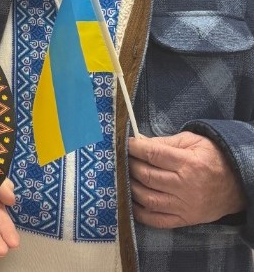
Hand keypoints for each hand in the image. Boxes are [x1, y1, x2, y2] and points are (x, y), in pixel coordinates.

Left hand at [128, 132, 245, 228]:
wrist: (238, 185)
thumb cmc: (213, 158)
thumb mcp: (194, 141)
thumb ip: (166, 141)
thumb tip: (140, 141)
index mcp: (189, 163)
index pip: (153, 154)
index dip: (135, 148)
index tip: (126, 144)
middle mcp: (185, 186)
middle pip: (147, 176)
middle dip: (130, 165)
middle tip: (123, 159)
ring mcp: (185, 206)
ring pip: (148, 198)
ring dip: (130, 187)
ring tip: (126, 177)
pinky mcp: (185, 219)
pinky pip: (157, 220)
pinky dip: (140, 212)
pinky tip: (132, 201)